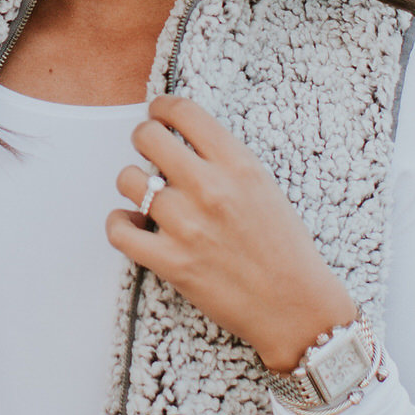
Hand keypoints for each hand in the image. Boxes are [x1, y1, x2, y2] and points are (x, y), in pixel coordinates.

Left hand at [107, 94, 356, 370]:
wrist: (295, 306)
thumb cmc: (285, 249)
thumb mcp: (265, 187)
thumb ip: (226, 161)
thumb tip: (184, 141)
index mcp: (238, 164)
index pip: (183, 111)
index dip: (161, 108)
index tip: (157, 114)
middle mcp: (209, 187)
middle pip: (147, 136)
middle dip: (143, 140)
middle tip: (149, 154)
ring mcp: (186, 224)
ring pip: (127, 180)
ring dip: (132, 186)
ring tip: (146, 198)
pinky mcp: (170, 261)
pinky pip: (119, 229)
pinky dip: (119, 224)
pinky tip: (133, 225)